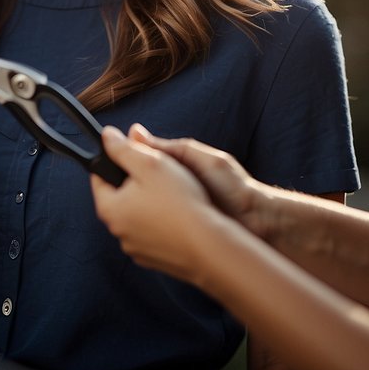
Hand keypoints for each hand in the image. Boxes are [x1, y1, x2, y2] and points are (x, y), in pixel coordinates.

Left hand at [91, 125, 222, 283]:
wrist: (210, 246)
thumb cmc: (180, 203)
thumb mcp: (151, 164)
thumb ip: (125, 148)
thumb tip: (107, 136)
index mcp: (110, 209)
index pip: (99, 178)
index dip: (115, 161)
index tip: (132, 154)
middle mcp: (118, 232)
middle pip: (120, 197)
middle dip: (136, 182)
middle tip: (159, 173)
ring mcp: (137, 249)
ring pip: (138, 216)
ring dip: (150, 204)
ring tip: (175, 195)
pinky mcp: (156, 259)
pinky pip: (154, 234)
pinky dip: (163, 224)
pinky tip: (181, 217)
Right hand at [129, 124, 273, 238]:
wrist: (258, 224)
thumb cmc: (234, 187)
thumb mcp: (200, 159)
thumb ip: (169, 149)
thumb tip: (133, 133)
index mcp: (175, 171)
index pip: (140, 164)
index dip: (126, 161)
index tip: (110, 157)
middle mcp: (169, 193)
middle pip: (136, 188)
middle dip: (127, 187)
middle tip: (118, 186)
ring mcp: (169, 215)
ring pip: (139, 211)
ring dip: (133, 208)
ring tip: (126, 205)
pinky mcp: (171, 235)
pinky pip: (150, 229)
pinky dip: (144, 226)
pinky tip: (139, 224)